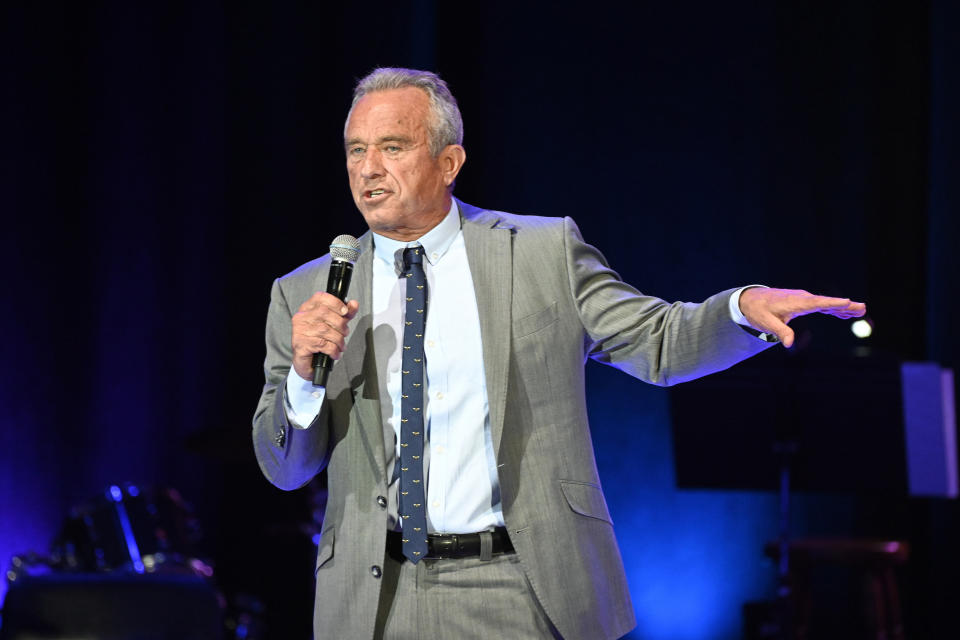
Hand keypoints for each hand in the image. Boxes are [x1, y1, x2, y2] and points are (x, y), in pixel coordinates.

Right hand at [291, 292, 359, 380]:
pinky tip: (335, 352)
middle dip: (340, 324)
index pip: (320, 297)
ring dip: (339, 339)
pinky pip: (323, 344)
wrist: (305, 361)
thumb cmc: (317, 340)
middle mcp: (302, 318)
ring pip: (326, 330)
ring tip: (341, 345)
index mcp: (308, 309)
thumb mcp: (333, 324)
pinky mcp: (301, 345)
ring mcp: (300, 331)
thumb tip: (353, 304)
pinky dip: (334, 350)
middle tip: (344, 332)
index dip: (335, 302)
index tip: (345, 311)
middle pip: (325, 312)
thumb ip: (344, 314)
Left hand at [738, 288, 865, 347]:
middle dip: (844, 305)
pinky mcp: (802, 302)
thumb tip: (789, 343)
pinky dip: (833, 309)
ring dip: (842, 307)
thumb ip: (779, 331)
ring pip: (826, 304)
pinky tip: (845, 313)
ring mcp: (803, 299)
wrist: (750, 299)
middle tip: (862, 308)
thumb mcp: (765, 323)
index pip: (816, 303)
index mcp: (795, 302)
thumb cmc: (758, 311)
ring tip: (860, 311)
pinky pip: (821, 305)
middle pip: (826, 302)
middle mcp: (802, 298)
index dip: (832, 303)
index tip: (847, 302)